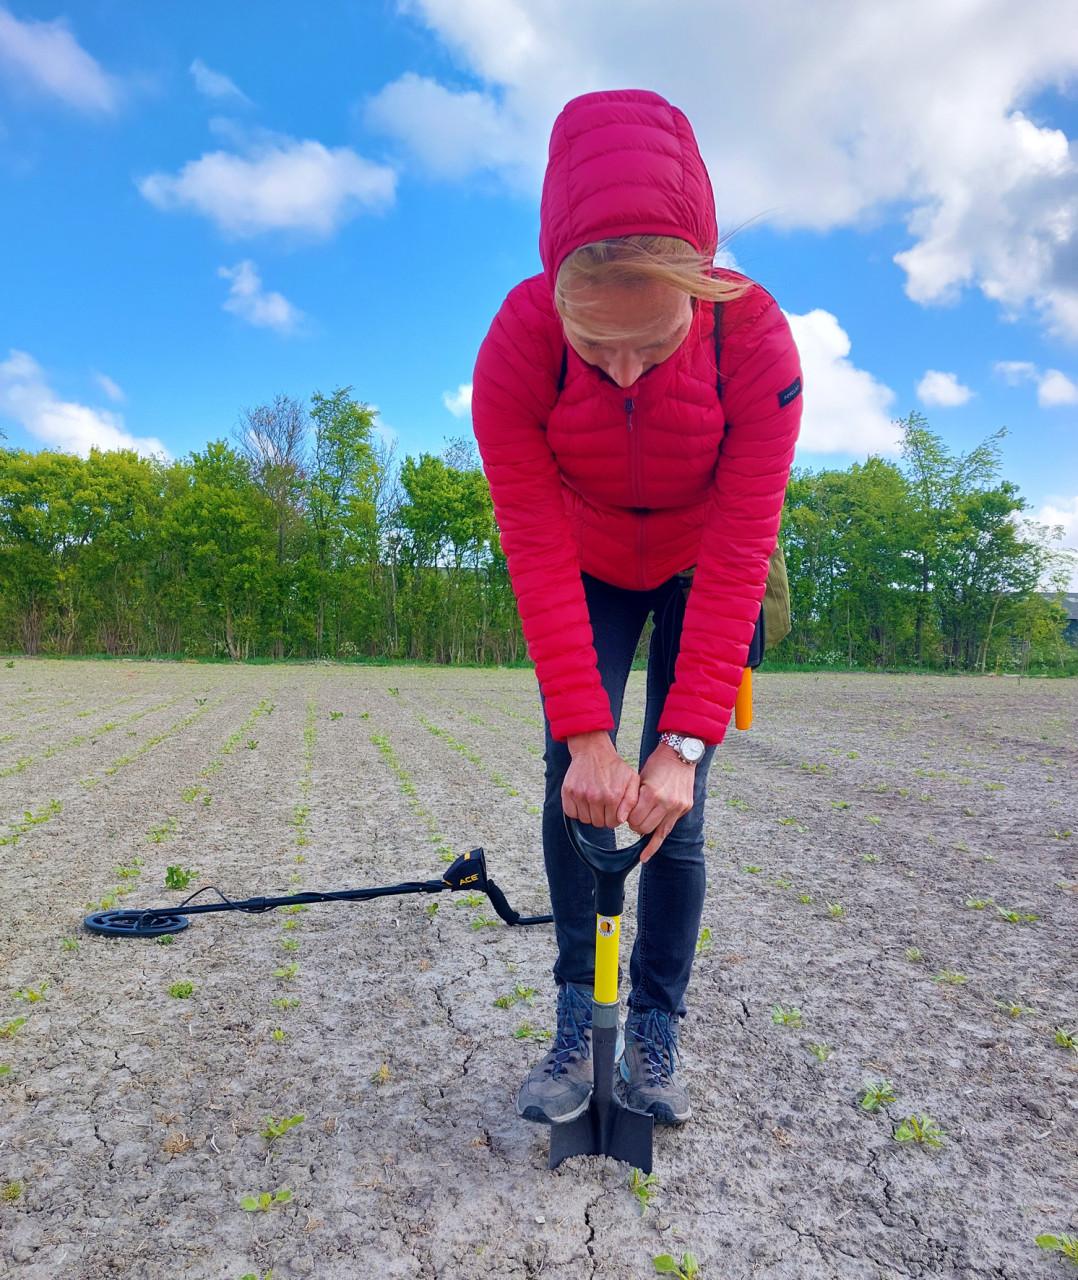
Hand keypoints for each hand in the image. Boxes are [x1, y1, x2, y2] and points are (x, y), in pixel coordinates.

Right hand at [562, 731, 639, 828]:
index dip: (613, 818)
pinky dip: (576, 810)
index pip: (612, 823)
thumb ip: (631, 801)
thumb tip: (621, 819)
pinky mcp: (568, 792)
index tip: (612, 809)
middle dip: (602, 816)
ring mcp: (580, 795)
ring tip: (593, 801)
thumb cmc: (613, 765)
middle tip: (603, 804)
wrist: (593, 750)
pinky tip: (582, 801)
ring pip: (585, 820)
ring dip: (589, 814)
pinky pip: (571, 813)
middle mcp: (596, 797)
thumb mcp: (631, 779)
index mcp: (613, 795)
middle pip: (598, 823)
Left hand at [627, 744, 695, 861]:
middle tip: (633, 816)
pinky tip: (644, 857)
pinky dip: (654, 845)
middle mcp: (665, 803)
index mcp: (652, 793)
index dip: (626, 817)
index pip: (633, 818)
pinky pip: (666, 832)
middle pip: (642, 827)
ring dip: (644, 828)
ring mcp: (676, 807)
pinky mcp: (683, 809)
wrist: (680, 755)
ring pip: (653, 831)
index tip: (625, 812)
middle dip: (634, 824)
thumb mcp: (640, 778)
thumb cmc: (657, 764)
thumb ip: (633, 798)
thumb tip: (623, 817)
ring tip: (642, 820)